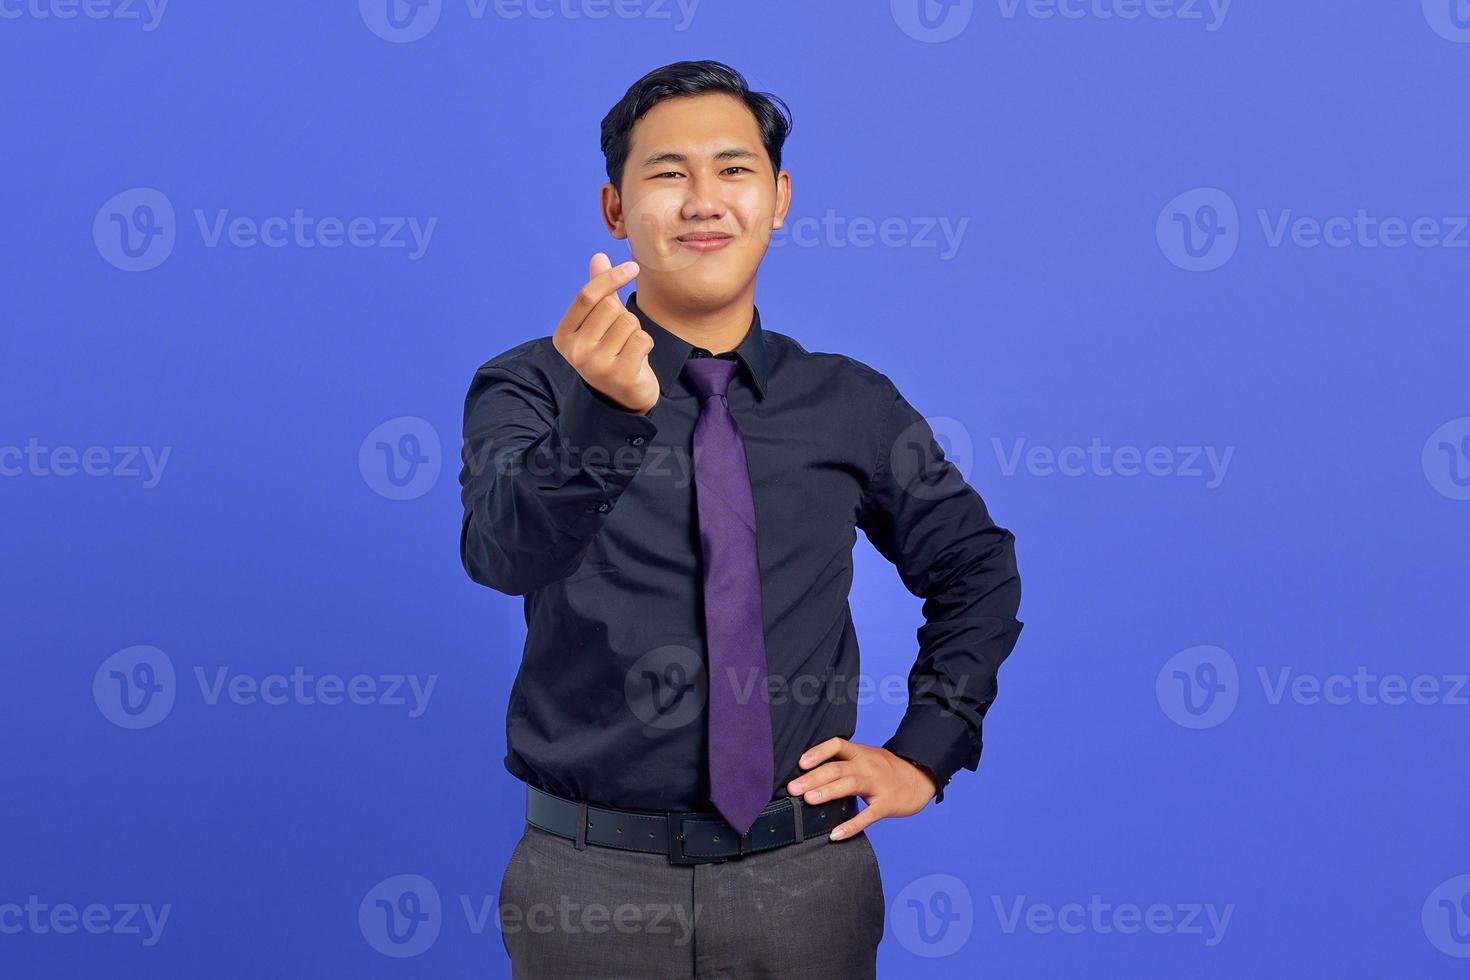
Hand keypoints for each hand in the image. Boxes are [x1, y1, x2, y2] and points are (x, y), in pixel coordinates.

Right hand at [551, 252, 658, 414]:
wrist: (622, 398)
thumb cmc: (611, 353)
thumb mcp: (599, 323)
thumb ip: (599, 292)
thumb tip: (599, 256)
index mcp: (563, 336)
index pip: (587, 295)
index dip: (611, 277)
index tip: (633, 267)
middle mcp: (575, 352)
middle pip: (611, 308)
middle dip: (624, 315)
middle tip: (621, 336)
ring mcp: (596, 366)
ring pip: (629, 323)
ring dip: (636, 331)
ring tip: (627, 349)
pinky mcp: (620, 375)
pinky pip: (642, 339)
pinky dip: (646, 344)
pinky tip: (637, 359)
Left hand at [786, 737, 937, 839]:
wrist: (920, 778)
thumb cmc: (886, 770)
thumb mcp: (867, 758)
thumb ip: (844, 762)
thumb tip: (809, 773)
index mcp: (861, 753)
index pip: (837, 745)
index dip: (818, 752)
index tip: (801, 762)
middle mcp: (868, 766)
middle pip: (838, 768)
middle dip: (813, 778)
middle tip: (793, 788)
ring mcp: (878, 785)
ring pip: (850, 785)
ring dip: (828, 792)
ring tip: (808, 800)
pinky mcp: (886, 804)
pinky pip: (867, 816)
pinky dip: (851, 825)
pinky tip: (835, 834)